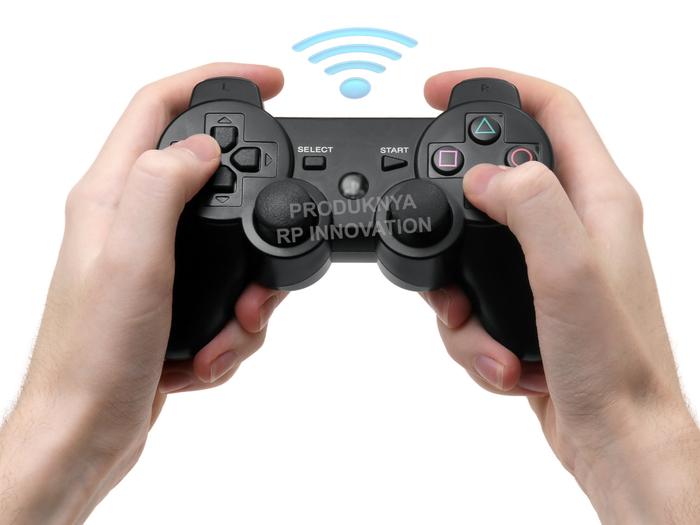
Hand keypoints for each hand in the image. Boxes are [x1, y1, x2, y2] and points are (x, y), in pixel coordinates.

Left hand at [0, 63, 286, 523]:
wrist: (86, 435)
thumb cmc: (95, 358)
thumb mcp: (133, 260)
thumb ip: (163, 186)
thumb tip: (201, 148)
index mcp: (112, 196)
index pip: (161, 107)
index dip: (215, 81)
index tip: (270, 83)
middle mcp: (130, 222)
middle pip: (208, 180)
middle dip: (252, 219)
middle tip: (268, 259)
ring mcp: (151, 264)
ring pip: (228, 247)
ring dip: (247, 291)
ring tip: (233, 328)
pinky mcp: (169, 302)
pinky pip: (224, 295)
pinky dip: (233, 328)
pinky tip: (208, 354)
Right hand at [422, 68, 699, 522]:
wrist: (614, 440)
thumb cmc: (614, 367)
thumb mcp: (570, 272)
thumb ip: (529, 204)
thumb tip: (483, 178)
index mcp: (598, 200)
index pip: (550, 109)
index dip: (495, 86)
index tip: (439, 90)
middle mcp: (575, 227)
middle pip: (498, 180)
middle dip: (454, 211)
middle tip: (434, 237)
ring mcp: (549, 269)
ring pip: (473, 249)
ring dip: (458, 296)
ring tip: (482, 335)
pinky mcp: (527, 307)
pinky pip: (473, 299)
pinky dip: (472, 335)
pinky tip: (502, 362)